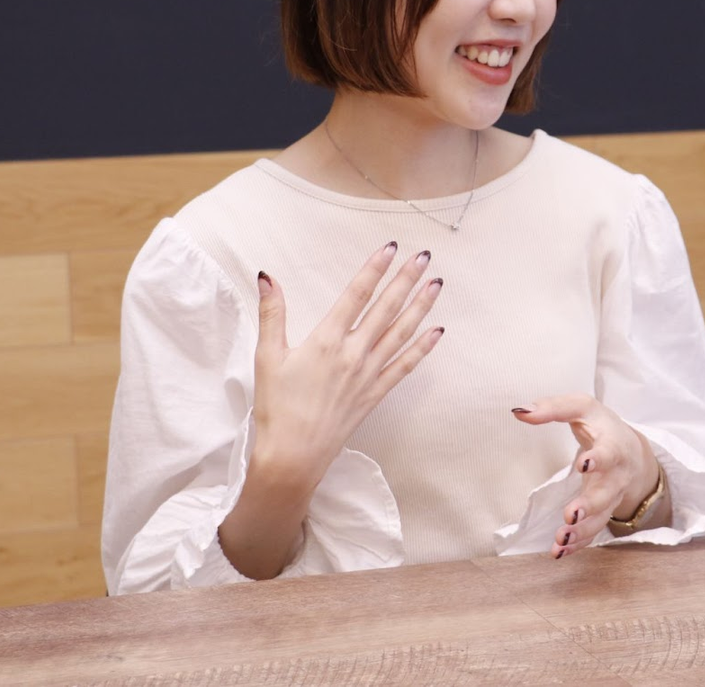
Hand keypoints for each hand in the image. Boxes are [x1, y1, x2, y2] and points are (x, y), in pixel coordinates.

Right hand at [253, 241, 444, 481]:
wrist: (293, 456)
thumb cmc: (277, 408)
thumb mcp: (267, 356)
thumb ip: (272, 314)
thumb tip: (267, 276)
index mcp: (327, 341)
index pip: (357, 295)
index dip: (375, 269)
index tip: (391, 247)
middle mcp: (353, 354)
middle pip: (386, 308)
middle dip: (406, 279)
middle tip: (424, 256)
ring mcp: (368, 375)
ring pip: (401, 333)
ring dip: (420, 306)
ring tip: (436, 284)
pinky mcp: (376, 394)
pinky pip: (405, 366)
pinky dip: (422, 348)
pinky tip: (437, 331)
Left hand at [511, 395, 660, 558]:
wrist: (629, 448)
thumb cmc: (600, 425)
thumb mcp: (581, 407)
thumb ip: (553, 408)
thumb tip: (521, 411)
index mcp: (613, 444)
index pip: (610, 452)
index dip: (599, 459)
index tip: (583, 464)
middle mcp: (616, 474)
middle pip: (607, 493)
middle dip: (590, 505)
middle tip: (571, 513)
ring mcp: (611, 497)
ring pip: (601, 518)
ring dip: (582, 530)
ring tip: (560, 539)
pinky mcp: (602, 512)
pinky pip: (593, 532)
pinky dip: (579, 543)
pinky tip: (559, 551)